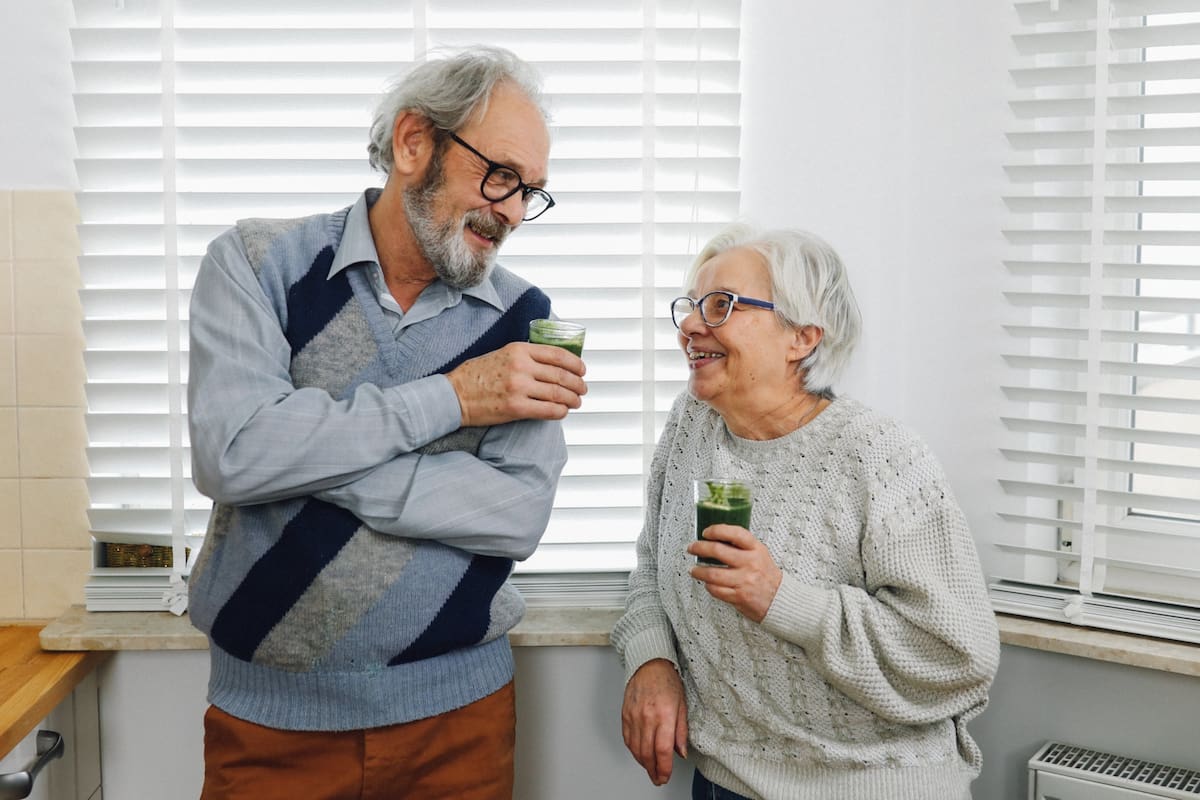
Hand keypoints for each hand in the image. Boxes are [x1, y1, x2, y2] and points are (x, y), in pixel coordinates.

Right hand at [446, 342, 586, 426]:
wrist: (454, 395)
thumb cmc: (475, 375)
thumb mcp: (502, 354)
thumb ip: (526, 356)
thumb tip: (553, 365)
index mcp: (519, 349)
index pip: (557, 354)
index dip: (575, 363)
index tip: (582, 370)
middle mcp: (521, 367)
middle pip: (561, 375)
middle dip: (578, 384)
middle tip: (582, 389)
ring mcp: (519, 388)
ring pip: (558, 393)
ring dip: (572, 399)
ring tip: (576, 402)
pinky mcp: (516, 408)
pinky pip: (547, 410)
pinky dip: (560, 411)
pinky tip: (562, 412)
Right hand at [621, 659, 687, 785]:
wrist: (648, 663)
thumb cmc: (667, 680)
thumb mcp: (682, 705)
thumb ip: (681, 731)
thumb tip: (680, 752)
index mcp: (665, 714)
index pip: (662, 750)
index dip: (664, 768)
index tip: (666, 776)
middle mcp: (647, 717)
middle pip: (647, 753)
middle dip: (653, 770)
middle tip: (659, 778)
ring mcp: (634, 716)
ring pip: (636, 749)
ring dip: (643, 763)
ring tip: (651, 769)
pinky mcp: (625, 715)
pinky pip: (628, 739)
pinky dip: (633, 751)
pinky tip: (640, 754)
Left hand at [688, 525, 781, 622]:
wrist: (780, 599)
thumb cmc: (766, 574)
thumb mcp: (759, 553)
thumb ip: (741, 545)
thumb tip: (715, 537)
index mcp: (756, 549)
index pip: (735, 534)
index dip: (717, 530)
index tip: (705, 532)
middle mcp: (750, 563)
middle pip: (718, 551)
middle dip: (700, 548)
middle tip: (692, 548)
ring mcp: (744, 581)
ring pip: (713, 574)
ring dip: (698, 571)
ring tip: (693, 570)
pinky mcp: (739, 596)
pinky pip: (716, 590)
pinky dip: (708, 586)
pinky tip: (707, 583)